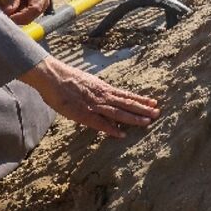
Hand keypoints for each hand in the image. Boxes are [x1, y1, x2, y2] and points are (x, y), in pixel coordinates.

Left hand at [0, 0, 49, 24]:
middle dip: (14, 18)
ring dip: (12, 17)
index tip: (7, 16)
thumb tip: (9, 11)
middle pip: (30, 18)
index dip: (21, 15)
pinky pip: (22, 20)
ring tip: (1, 7)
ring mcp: (39, 10)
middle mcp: (43, 3)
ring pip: (24, 20)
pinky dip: (12, 16)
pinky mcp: (33, 14)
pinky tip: (6, 9)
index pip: (34, 9)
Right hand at [19, 56, 159, 137]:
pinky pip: (99, 123)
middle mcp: (102, 96)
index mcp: (103, 88)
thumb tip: (105, 93)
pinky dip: (110, 129)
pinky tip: (121, 135)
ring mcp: (94, 105)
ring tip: (148, 122)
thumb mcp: (87, 82)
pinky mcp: (83, 113)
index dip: (140, 99)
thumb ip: (97, 89)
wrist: (52, 76)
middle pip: (126, 103)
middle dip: (143, 109)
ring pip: (118, 112)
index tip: (153, 102)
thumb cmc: (66, 78)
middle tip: (157, 113)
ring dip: (133, 118)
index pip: (126, 95)